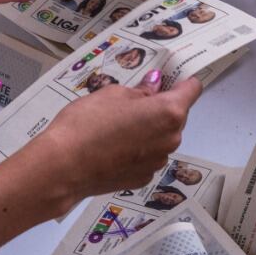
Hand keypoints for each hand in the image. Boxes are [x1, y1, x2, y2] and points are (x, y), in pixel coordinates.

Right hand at [35, 76, 203, 201]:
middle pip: (177, 115)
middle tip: (134, 100)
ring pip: (162, 137)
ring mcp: (159, 161)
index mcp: (169, 112)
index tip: (169, 77)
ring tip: (118, 125)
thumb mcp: (113, 94)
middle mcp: (171, 138)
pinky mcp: (144, 177)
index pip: (192, 89)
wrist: (63, 167)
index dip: (181, 80)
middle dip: (161, 106)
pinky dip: (138, 149)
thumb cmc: (87, 124)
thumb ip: (141, 90)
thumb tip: (154, 85)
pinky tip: (114, 146)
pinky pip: (148, 156)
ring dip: (150, 129)